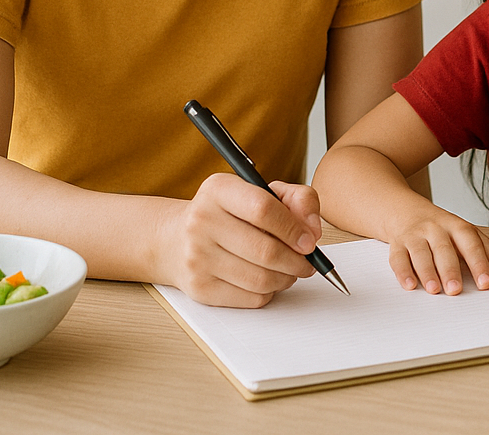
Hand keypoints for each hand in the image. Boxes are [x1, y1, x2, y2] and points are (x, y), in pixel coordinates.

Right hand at [164, 173, 324, 307]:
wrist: (175, 239)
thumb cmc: (229, 214)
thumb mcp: (261, 192)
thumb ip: (297, 200)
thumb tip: (313, 230)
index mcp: (218, 190)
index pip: (263, 209)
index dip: (294, 228)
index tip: (310, 241)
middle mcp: (201, 221)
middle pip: (265, 250)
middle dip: (297, 261)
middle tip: (307, 262)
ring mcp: (197, 257)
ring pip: (261, 279)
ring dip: (286, 278)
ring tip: (291, 270)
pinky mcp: (199, 288)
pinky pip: (250, 298)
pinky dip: (269, 292)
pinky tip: (269, 280)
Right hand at [384, 199, 488, 294]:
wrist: (404, 210)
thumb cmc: (440, 228)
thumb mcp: (465, 233)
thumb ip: (486, 251)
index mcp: (456, 225)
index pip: (471, 243)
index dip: (479, 263)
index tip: (486, 283)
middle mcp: (435, 228)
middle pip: (444, 249)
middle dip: (450, 270)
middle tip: (456, 290)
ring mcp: (415, 235)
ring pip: (421, 253)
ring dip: (428, 272)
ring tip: (434, 290)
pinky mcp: (397, 243)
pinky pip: (398, 257)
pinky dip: (403, 272)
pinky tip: (410, 285)